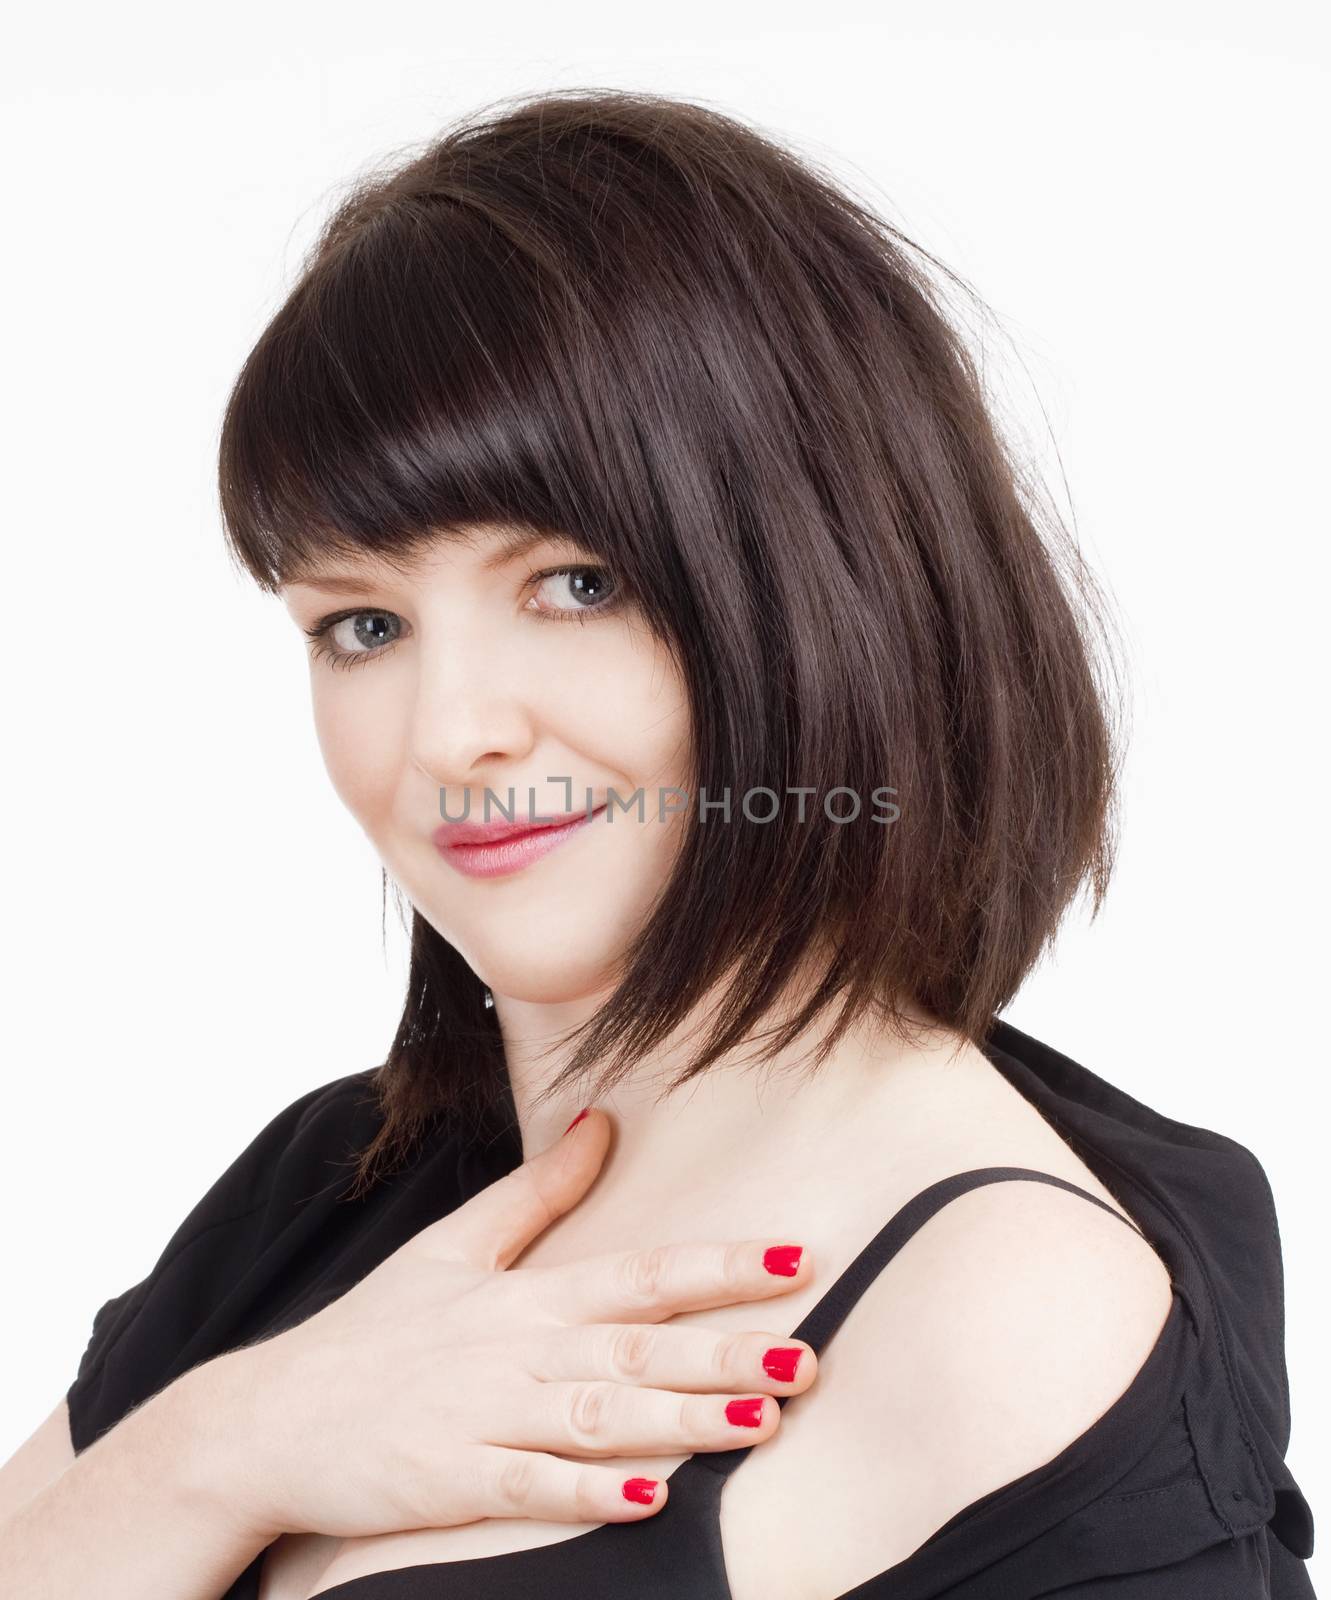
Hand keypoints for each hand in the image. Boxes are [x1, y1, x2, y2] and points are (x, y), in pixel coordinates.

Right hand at [220, 1108, 817, 1540]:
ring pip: (601, 1412)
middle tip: (810, 1353)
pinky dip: (588, 1493)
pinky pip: (530, 1487)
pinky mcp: (452, 1477)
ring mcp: (486, 1413)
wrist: (270, 1415)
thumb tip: (602, 1121)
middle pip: (638, 1343)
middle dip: (727, 1349)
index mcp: (528, 1293)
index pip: (641, 1270)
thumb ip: (540, 1190)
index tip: (795, 1257)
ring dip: (682, 1418)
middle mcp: (518, 1347)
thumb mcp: (455, 1243)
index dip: (720, 1264)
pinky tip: (648, 1502)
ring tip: (761, 1420)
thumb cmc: (373, 1331)